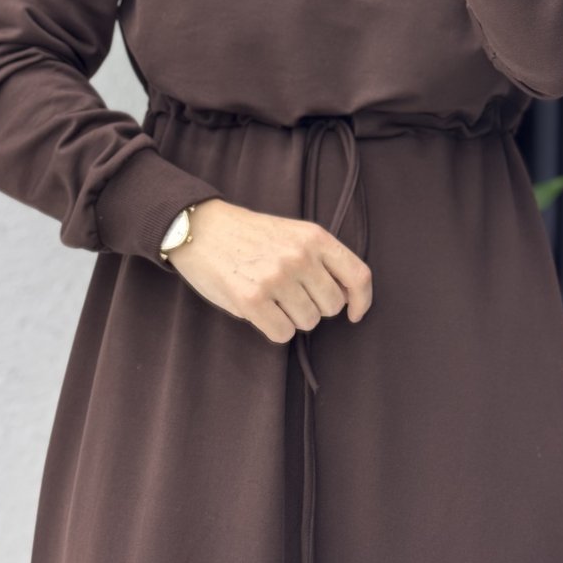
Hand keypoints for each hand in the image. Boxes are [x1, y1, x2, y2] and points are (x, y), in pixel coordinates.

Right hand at [167, 197, 373, 343]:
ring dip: (292, 317)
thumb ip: (319, 258)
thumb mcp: (291, 233)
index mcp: (314, 237)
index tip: (354, 313)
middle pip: (332, 306)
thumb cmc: (248, 235)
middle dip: (315, 307)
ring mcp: (276, 277)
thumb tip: (346, 297)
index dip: (362, 300)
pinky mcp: (252, 299)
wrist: (200, 228)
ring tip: (271, 297)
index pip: (357, 275)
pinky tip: (259, 310)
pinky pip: (282, 334)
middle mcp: (299, 256)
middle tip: (291, 294)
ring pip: (308, 322)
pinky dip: (273, 328)